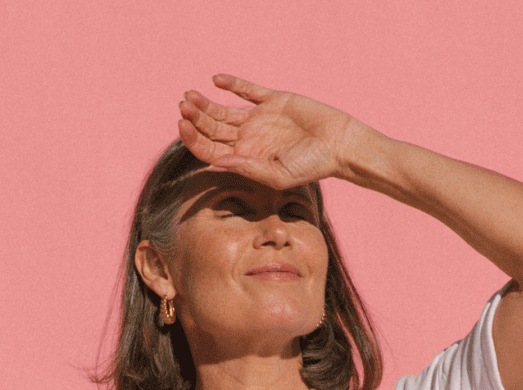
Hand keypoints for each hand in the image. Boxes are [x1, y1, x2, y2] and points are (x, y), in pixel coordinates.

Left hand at [177, 75, 366, 189]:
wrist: (338, 144)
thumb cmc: (311, 167)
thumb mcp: (278, 175)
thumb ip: (248, 168)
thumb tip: (217, 163)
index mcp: (246, 160)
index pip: (212, 152)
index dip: (194, 140)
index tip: (183, 126)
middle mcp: (249, 140)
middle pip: (213, 130)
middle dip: (196, 119)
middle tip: (183, 107)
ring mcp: (259, 119)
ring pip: (224, 111)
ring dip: (206, 104)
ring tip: (190, 96)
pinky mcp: (272, 100)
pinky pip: (247, 90)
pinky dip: (232, 84)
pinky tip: (216, 80)